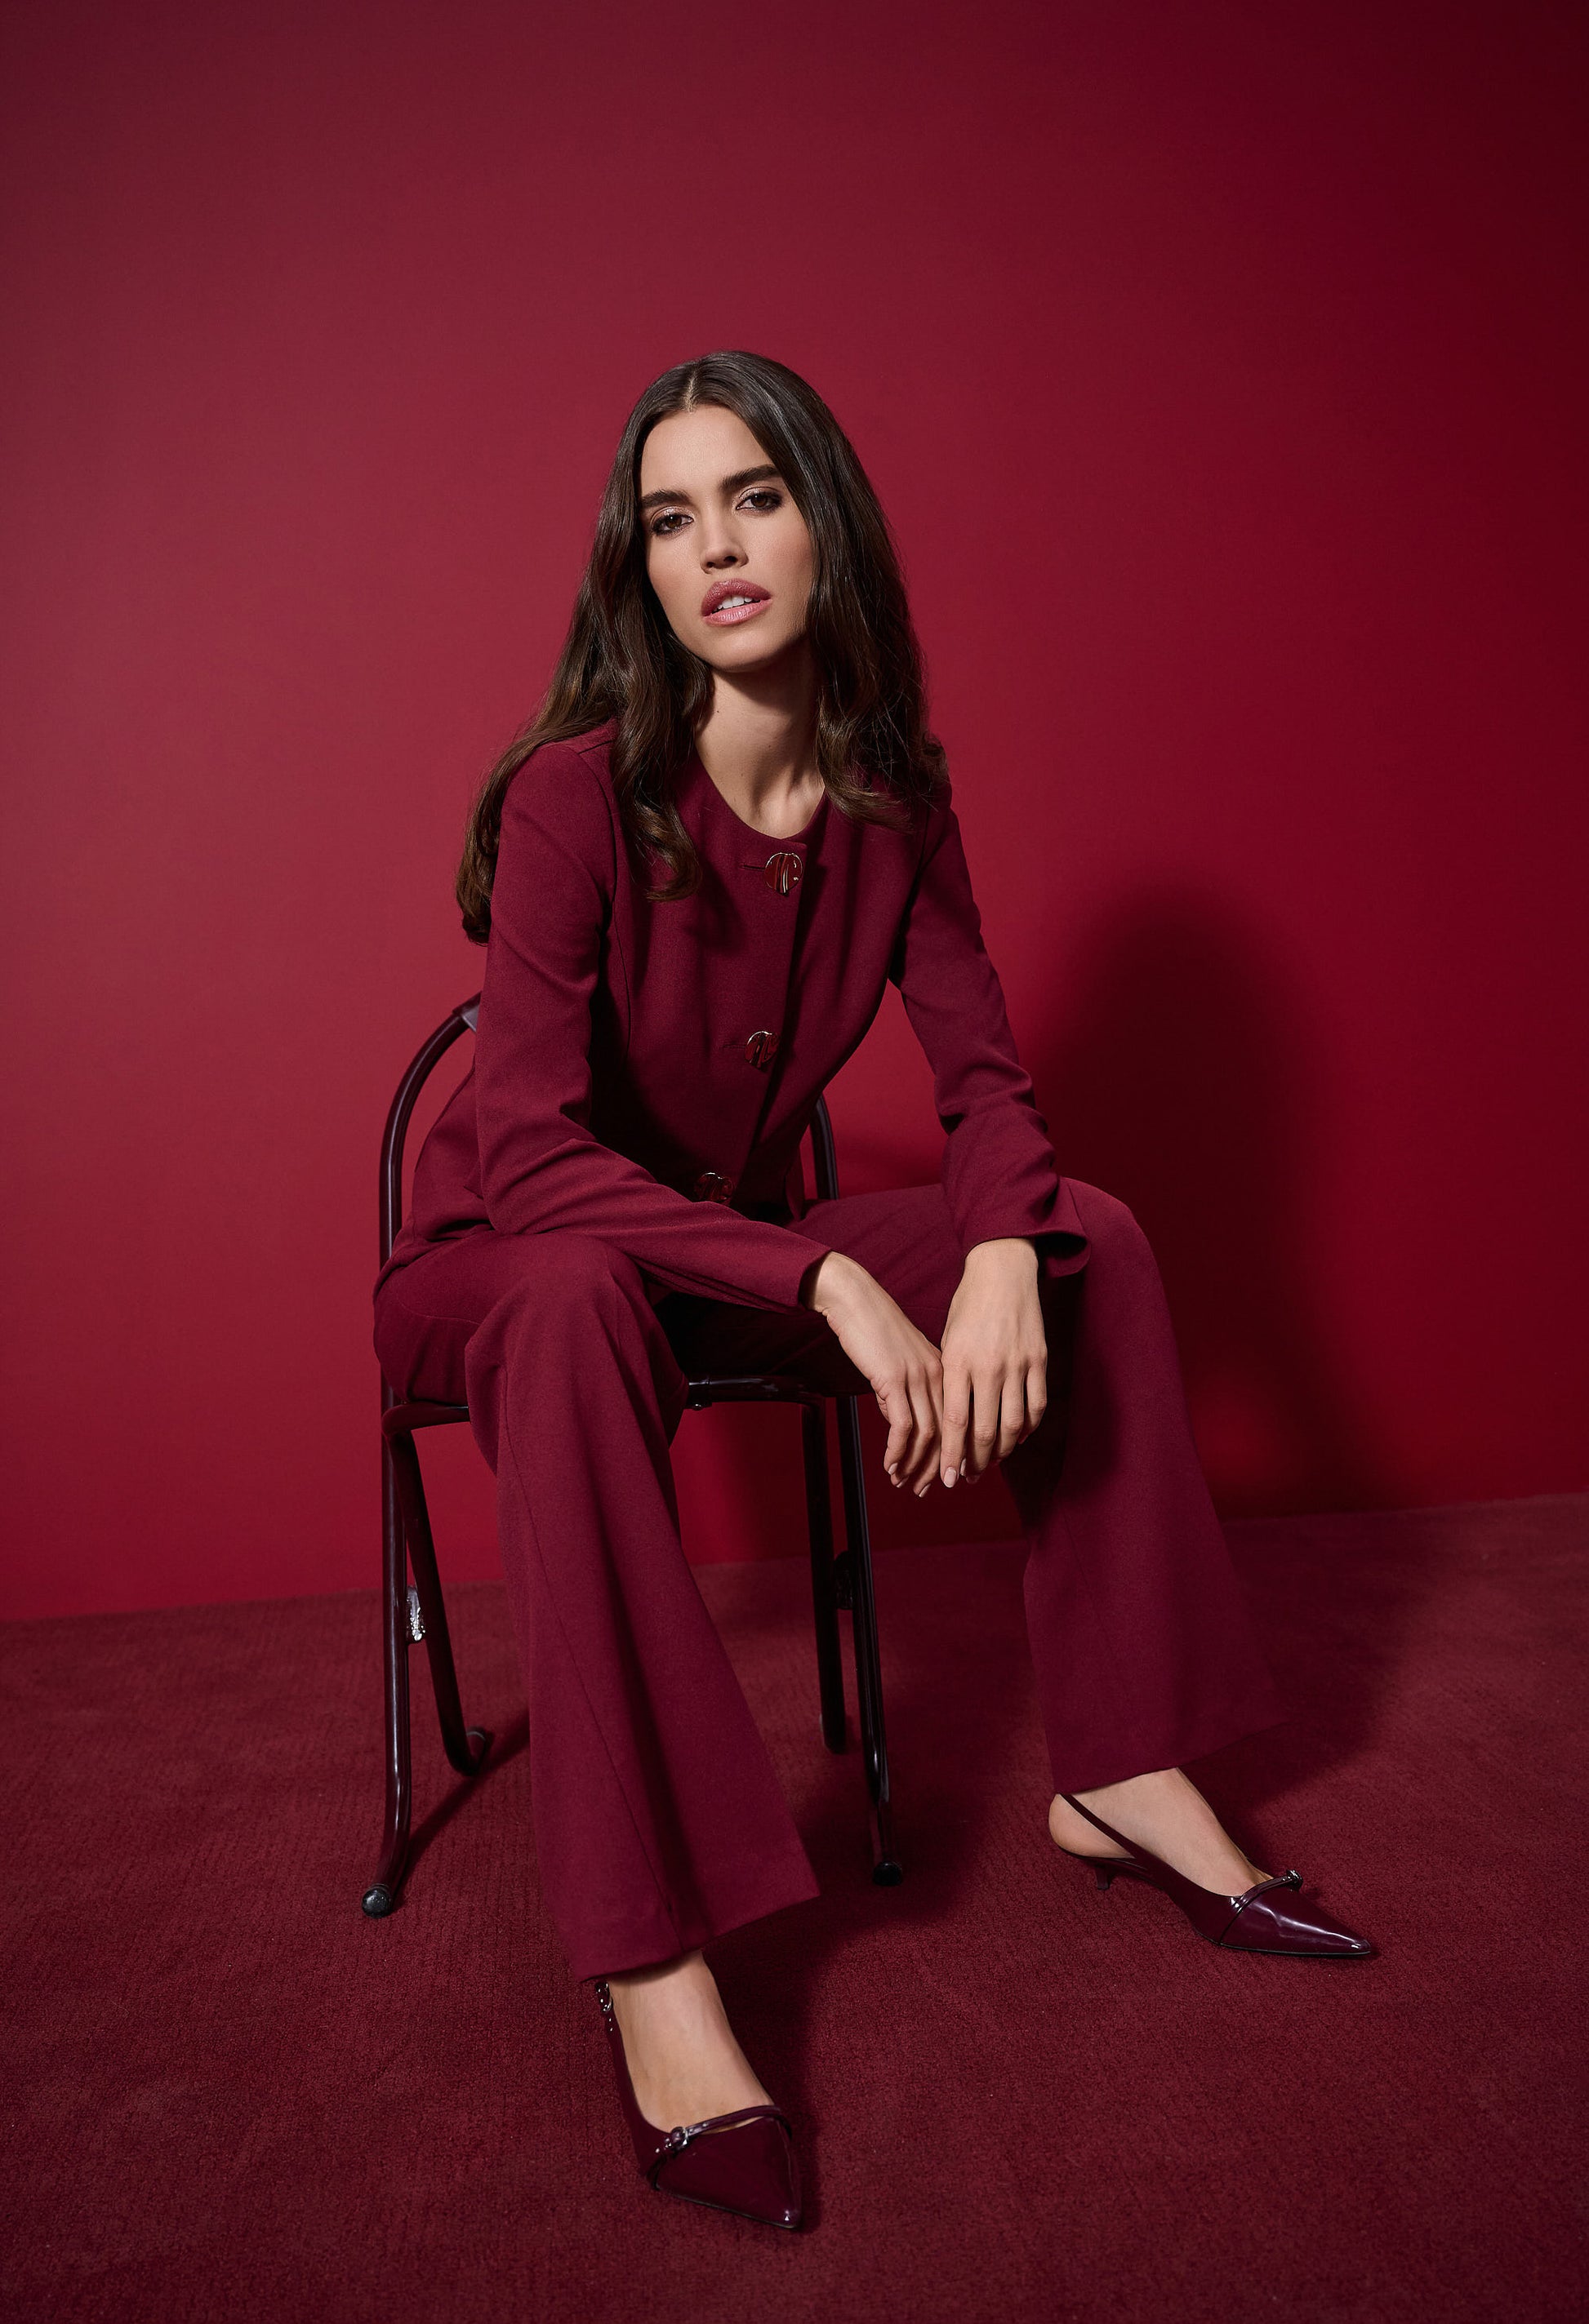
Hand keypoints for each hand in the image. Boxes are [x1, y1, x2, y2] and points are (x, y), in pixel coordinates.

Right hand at [801, 1252, 945, 1494]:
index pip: (956, 1421)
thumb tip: (899, 1423)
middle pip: (947, 1433)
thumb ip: (903, 1391)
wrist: (854, 1300)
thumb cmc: (871, 1328)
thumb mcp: (896, 1362)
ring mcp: (917, 1377)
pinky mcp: (894, 1379)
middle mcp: (936, 1375)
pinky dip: (898, 1452)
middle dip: (937, 1467)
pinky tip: (889, 1466)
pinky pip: (902, 1427)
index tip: (942, 1476)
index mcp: (943, 1370)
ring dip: (915, 1464)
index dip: (950, 1454)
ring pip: (927, 1435)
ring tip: (903, 1483)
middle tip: (925, 1490)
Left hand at [938, 1239, 1046, 1488]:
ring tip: (989, 1464)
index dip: (952, 1455)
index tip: (947, 1479)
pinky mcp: (1038, 1361)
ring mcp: (1017, 1364)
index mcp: (958, 1361)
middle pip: (984, 1430)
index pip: (955, 1421)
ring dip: (1000, 1451)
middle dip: (974, 1462)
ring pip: (1012, 1424)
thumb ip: (950, 1380)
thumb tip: (949, 1422)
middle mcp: (989, 1366)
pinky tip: (1015, 1439)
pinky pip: (1035, 1406)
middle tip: (967, 1478)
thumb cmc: (968, 1307)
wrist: (1003, 1271)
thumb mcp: (947, 1340)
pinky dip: (1026, 1429)